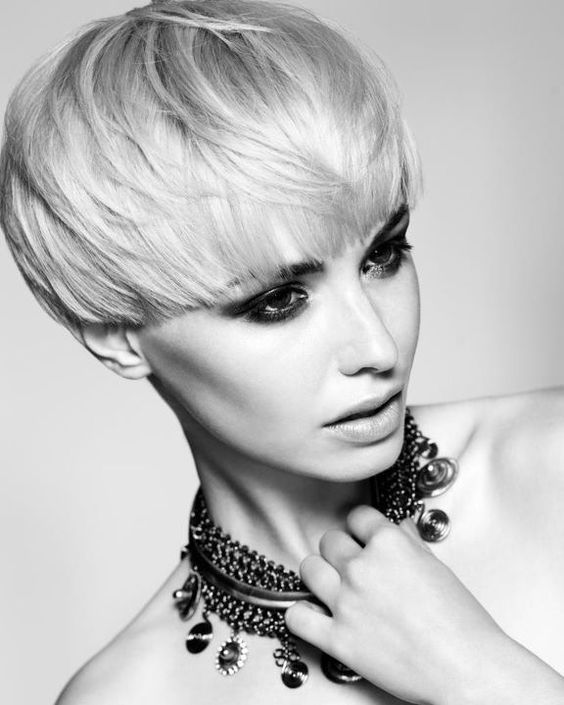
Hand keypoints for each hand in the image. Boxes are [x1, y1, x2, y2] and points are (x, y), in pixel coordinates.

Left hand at [285, 505, 507, 704]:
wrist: (468, 669)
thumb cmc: (461, 622)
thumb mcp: (437, 568)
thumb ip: (410, 542)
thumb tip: (399, 527)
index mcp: (389, 543)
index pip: (357, 517)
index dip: (362, 528)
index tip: (364, 538)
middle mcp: (362, 567)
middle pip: (329, 541)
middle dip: (340, 550)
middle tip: (352, 566)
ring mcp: (346, 602)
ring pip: (309, 568)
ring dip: (319, 574)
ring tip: (332, 586)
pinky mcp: (338, 638)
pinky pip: (297, 617)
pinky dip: (302, 615)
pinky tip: (315, 616)